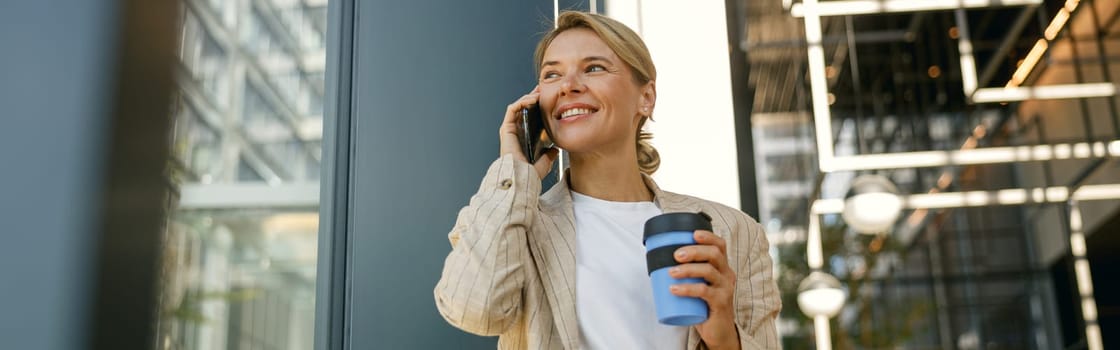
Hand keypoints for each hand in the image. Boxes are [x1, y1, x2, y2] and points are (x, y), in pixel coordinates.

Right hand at [499, 85, 557, 179]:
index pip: (532, 118)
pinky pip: (513, 109)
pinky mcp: (506, 128)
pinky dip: (522, 101)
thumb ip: (550, 155)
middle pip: (524, 109)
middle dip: (533, 97)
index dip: (540, 107)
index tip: (551, 99)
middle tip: (544, 89)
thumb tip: (555, 150)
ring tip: (539, 92)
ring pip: (518, 106)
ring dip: (529, 97)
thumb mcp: (545, 162)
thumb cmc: (531, 172)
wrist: (523, 177)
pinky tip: (533, 99)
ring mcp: (510, 129)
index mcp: (525, 138)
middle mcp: (516, 132)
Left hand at [669, 230, 739, 348]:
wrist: (718, 330)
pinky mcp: (721, 302)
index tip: (692, 234)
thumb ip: (687, 273)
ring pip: (709, 271)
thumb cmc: (704, 305)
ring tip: (671, 272)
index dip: (708, 236)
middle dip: (694, 251)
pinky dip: (688, 289)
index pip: (720, 246)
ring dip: (688, 269)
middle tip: (676, 255)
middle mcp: (726, 274)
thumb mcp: (699, 285)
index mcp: (722, 267)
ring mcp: (725, 288)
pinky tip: (675, 289)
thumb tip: (658, 262)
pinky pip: (705, 291)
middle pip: (714, 254)